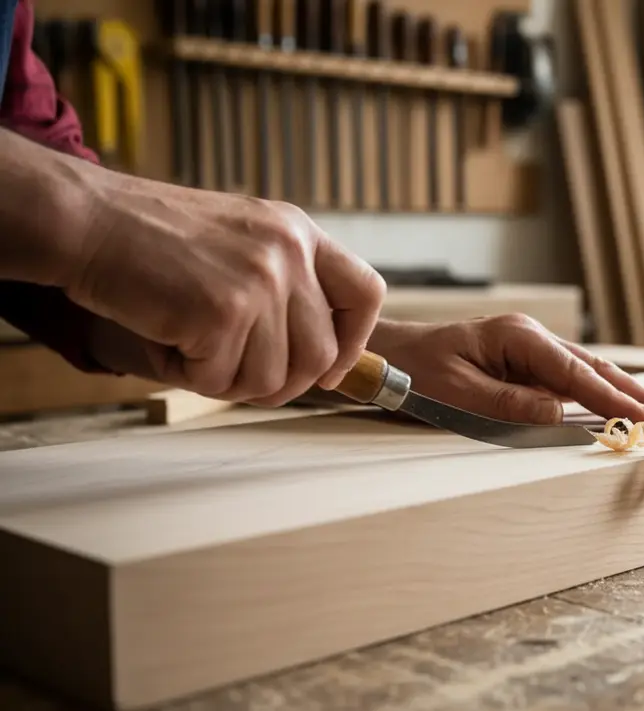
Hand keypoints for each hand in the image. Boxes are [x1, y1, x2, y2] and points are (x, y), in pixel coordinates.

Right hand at [64, 172, 385, 405]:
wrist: (88, 221)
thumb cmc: (153, 239)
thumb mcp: (241, 239)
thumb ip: (284, 284)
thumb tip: (320, 361)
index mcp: (299, 233)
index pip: (366, 294)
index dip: (354, 342)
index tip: (329, 368)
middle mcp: (289, 254)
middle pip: (320, 355)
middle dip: (282, 382)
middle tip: (237, 374)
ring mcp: (260, 283)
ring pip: (271, 378)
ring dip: (227, 378)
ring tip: (189, 344)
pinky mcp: (222, 313)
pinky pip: (220, 381)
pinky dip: (188, 374)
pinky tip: (165, 337)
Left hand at [367, 316, 643, 425]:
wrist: (390, 354)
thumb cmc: (416, 371)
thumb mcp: (456, 392)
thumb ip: (508, 405)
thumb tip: (560, 416)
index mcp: (518, 336)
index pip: (575, 373)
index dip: (613, 399)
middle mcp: (533, 339)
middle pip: (595, 370)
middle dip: (638, 396)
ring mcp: (534, 352)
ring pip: (590, 376)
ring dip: (628, 398)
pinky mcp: (530, 368)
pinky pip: (572, 386)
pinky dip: (602, 400)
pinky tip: (627, 413)